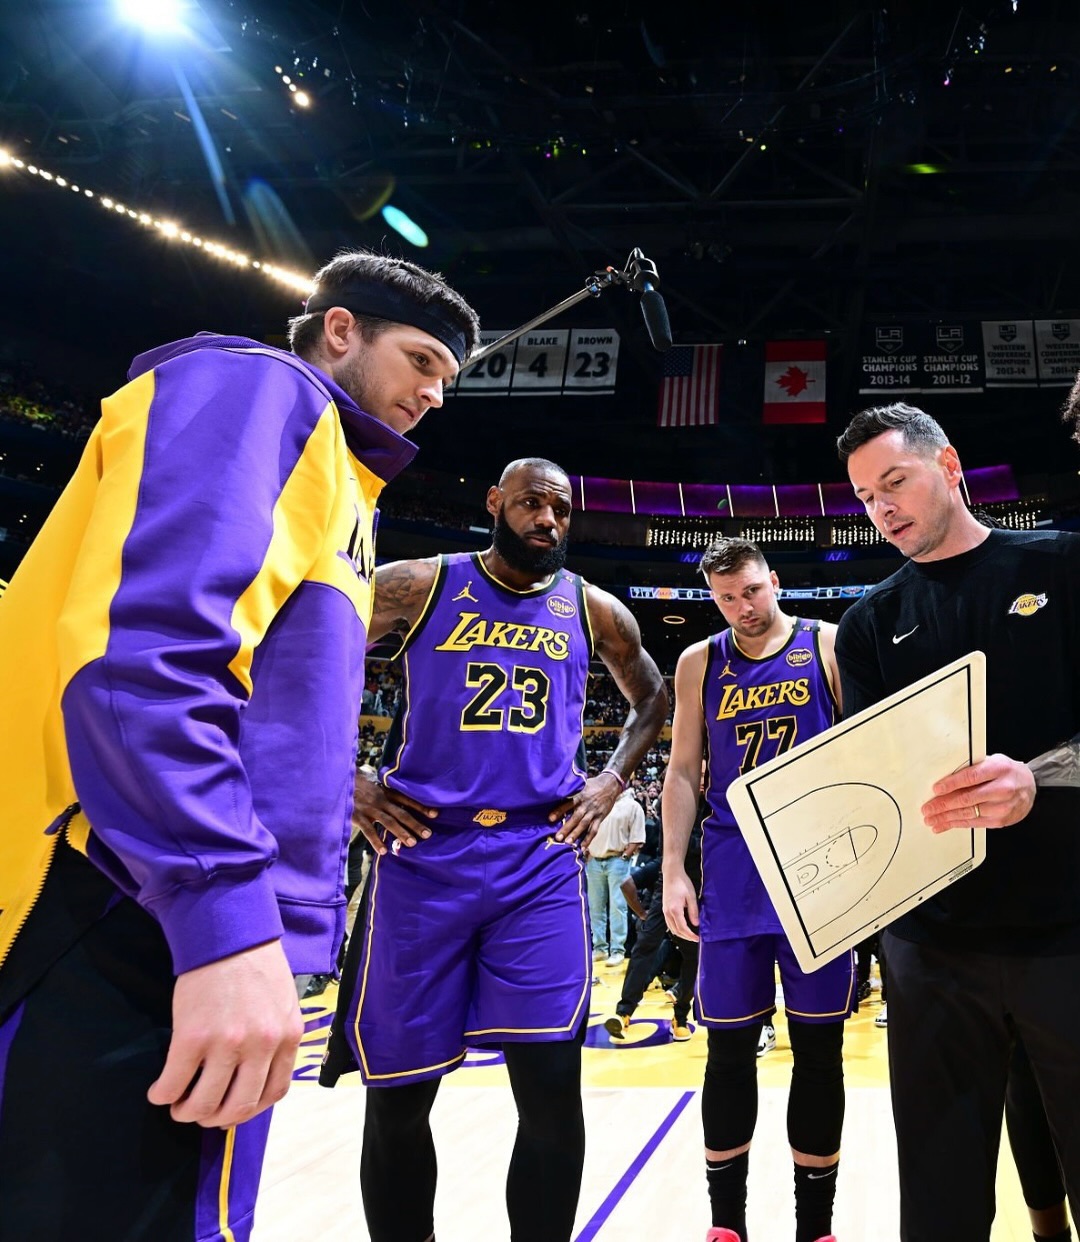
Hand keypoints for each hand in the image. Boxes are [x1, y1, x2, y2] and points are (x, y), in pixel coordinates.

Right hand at [147, 939, 302, 1127]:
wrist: (228, 931)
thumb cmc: (256, 964)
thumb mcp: (283, 1002)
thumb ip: (276, 1037)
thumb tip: (257, 1074)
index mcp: (287, 1037)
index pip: (272, 1094)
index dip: (248, 1110)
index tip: (232, 1110)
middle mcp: (261, 1045)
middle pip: (238, 1107)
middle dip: (215, 1118)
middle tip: (200, 1112)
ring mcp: (227, 1043)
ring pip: (204, 1103)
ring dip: (187, 1112)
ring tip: (178, 1104)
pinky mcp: (193, 1036)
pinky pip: (174, 1083)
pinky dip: (163, 1094)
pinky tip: (158, 1091)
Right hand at [352, 769, 435, 854]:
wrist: (338, 778)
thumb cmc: (356, 784)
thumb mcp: (373, 784)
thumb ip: (384, 792)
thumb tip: (397, 799)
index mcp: (385, 792)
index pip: (407, 799)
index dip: (420, 807)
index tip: (435, 814)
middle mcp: (380, 799)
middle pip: (401, 813)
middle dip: (415, 824)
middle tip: (428, 835)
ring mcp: (369, 808)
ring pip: (388, 822)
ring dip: (401, 832)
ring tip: (412, 844)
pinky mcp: (357, 815)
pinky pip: (368, 830)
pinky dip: (376, 841)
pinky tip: (384, 851)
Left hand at [548, 773, 620, 848]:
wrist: (610, 785)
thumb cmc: (592, 785)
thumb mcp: (581, 784)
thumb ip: (571, 791)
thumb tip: (555, 793)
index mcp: (580, 796)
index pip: (568, 804)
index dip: (559, 811)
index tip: (550, 819)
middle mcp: (586, 805)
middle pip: (575, 818)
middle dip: (566, 828)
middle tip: (558, 838)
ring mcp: (593, 813)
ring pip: (584, 825)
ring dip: (576, 834)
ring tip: (568, 843)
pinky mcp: (600, 818)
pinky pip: (594, 830)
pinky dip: (588, 839)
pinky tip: (582, 847)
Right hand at [662, 868, 699, 941]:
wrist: (671, 874)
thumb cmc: (682, 883)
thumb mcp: (691, 896)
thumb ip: (693, 911)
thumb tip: (696, 924)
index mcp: (675, 910)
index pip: (682, 928)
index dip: (690, 935)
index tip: (698, 938)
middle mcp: (667, 912)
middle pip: (676, 931)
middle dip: (686, 937)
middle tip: (695, 938)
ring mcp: (664, 910)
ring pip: (671, 928)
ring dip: (680, 933)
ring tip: (690, 934)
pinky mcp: (664, 908)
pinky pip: (669, 923)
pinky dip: (675, 928)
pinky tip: (682, 927)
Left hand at [921, 753, 1035, 832]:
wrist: (1031, 786)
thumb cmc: (1005, 772)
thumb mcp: (992, 762)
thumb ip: (972, 767)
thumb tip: (943, 776)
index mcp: (998, 769)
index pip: (971, 777)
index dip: (952, 784)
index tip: (935, 789)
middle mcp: (1002, 789)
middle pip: (968, 798)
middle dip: (943, 805)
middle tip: (927, 808)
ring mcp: (1003, 807)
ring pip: (969, 813)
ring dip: (946, 818)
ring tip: (930, 819)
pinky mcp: (1001, 821)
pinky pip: (974, 823)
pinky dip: (956, 824)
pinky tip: (944, 825)